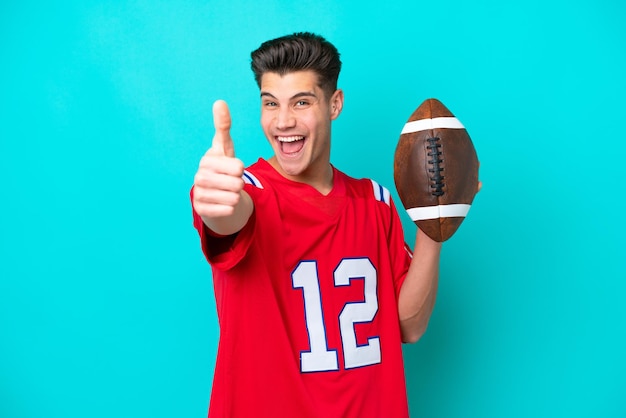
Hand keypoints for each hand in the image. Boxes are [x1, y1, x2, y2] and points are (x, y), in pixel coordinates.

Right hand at [193, 100, 244, 217]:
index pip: (238, 166)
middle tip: (232, 182)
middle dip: (240, 184)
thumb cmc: (222, 168)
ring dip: (236, 196)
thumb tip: (219, 101)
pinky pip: (227, 210)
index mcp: (207, 160)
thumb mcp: (224, 147)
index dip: (240, 169)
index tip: (232, 168)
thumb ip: (223, 126)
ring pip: (234, 198)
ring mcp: (199, 193)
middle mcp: (199, 176)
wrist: (213, 194)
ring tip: (227, 192)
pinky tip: (224, 203)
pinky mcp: (201, 210)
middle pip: (237, 183)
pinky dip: (231, 208)